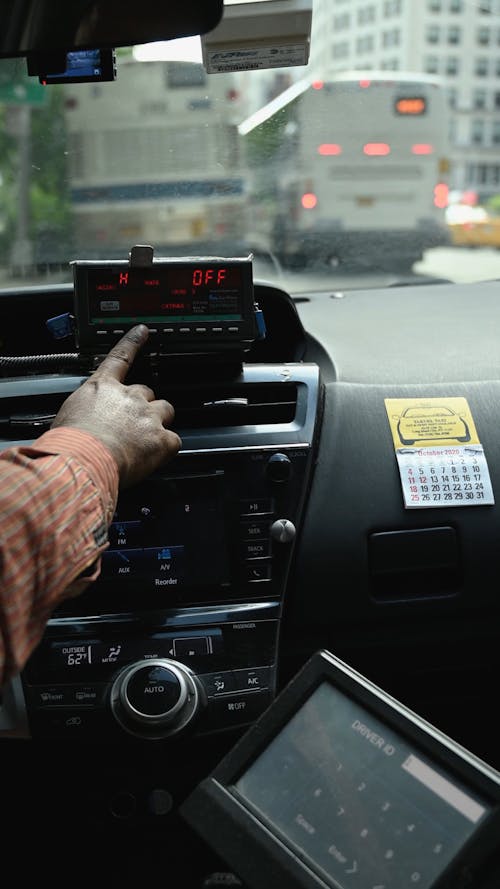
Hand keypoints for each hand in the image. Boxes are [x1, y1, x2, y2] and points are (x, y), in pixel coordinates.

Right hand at [51, 325, 180, 486]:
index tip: (142, 332)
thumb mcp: (68, 415)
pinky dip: (166, 448)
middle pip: (146, 392)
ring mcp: (148, 416)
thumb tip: (84, 420)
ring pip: (166, 410)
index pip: (120, 357)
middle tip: (130, 425)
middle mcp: (129, 397)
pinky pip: (173, 440)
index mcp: (103, 388)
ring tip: (145, 440)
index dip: (132, 343)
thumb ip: (85, 410)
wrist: (83, 459)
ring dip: (159, 422)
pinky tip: (154, 456)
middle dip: (141, 405)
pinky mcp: (161, 439)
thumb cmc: (70, 442)